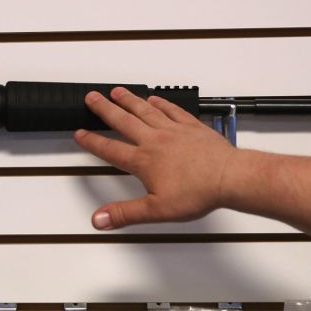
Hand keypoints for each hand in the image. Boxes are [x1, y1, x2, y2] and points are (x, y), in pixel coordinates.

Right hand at [74, 87, 241, 228]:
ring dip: (129, 100)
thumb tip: (100, 219)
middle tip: (92, 98)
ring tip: (117, 92)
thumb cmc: (198, 193)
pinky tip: (155, 98)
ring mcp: (173, 130)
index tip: (80, 133)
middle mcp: (155, 141)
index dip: (92, 142)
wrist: (229, 177)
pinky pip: (172, 110)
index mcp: (144, 161)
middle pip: (123, 121)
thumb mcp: (156, 210)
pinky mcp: (191, 126)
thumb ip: (125, 214)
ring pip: (145, 110)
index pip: (110, 149)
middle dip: (104, 109)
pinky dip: (161, 103)